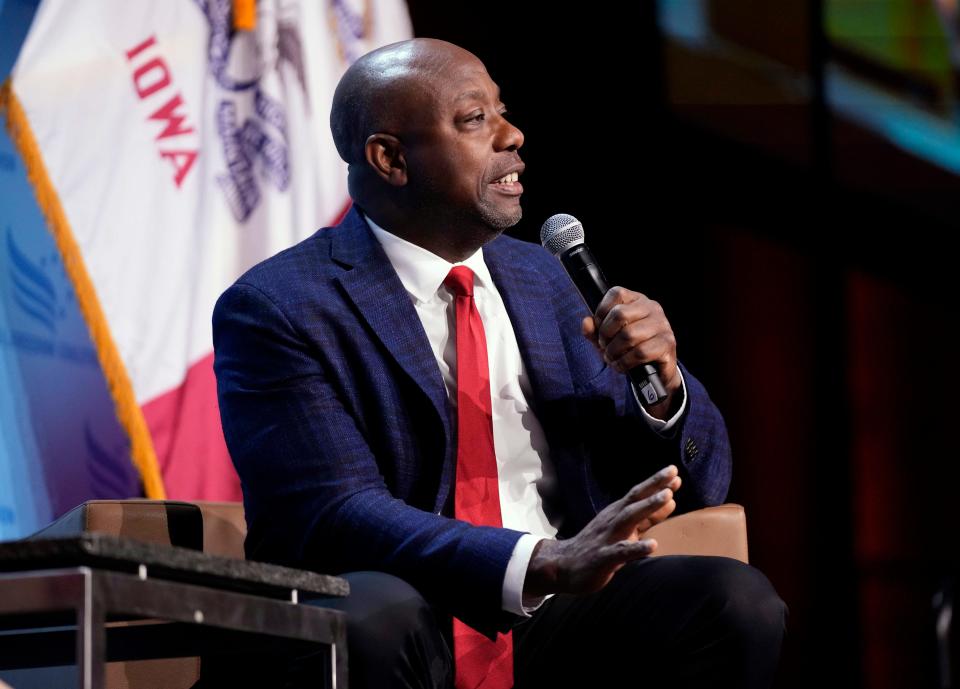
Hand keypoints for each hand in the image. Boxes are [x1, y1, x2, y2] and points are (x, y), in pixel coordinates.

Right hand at [524, 465, 681, 596]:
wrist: (564, 565)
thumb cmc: (599, 545)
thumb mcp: (625, 528)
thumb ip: (648, 517)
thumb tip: (672, 500)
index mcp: (617, 512)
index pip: (638, 494)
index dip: (656, 483)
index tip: (674, 471)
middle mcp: (613, 520)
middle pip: (634, 499)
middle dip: (654, 486)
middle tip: (673, 473)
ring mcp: (607, 537)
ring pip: (629, 519)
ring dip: (648, 506)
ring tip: (668, 497)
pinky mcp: (603, 558)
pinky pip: (621, 552)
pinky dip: (637, 548)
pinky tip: (652, 545)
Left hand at [581, 286, 680, 417]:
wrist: (655, 370)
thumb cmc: (629, 349)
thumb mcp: (608, 339)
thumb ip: (594, 331)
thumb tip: (586, 323)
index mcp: (637, 300)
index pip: (616, 293)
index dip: (601, 314)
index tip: (599, 331)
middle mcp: (652, 308)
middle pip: (620, 314)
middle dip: (605, 335)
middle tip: (604, 347)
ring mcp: (662, 325)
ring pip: (629, 335)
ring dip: (614, 351)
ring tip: (612, 358)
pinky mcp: (668, 343)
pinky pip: (640, 352)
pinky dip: (625, 362)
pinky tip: (622, 365)